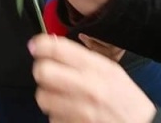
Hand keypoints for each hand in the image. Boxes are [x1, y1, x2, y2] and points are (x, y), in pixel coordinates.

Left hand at [30, 35, 155, 122]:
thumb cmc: (124, 98)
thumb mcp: (109, 69)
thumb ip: (81, 57)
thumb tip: (51, 45)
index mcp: (95, 68)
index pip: (58, 49)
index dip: (41, 44)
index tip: (36, 45)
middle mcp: (86, 87)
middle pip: (43, 72)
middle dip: (42, 70)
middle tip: (48, 72)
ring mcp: (79, 110)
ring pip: (43, 97)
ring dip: (48, 95)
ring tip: (60, 95)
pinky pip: (52, 118)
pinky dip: (57, 115)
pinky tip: (69, 111)